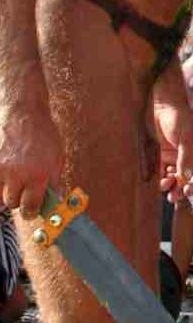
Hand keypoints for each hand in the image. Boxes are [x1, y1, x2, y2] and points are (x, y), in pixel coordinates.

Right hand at [0, 103, 62, 219]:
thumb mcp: (57, 157)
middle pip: (11, 203)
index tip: (30, 209)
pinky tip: (4, 171)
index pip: (30, 207)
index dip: (30, 210)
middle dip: (17, 198)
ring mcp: (0, 168)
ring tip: (11, 178)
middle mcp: (18, 173)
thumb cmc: (43, 134)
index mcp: (39, 174)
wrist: (23, 111)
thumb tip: (54, 202)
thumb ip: (54, 181)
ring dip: (4, 191)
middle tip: (21, 188)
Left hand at [155, 103, 192, 201]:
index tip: (187, 191)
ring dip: (171, 185)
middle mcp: (189, 158)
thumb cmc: (180, 118)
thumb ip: (186, 159)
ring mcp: (176, 157)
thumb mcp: (187, 139)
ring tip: (165, 186)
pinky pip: (163, 171)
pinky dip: (162, 178)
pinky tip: (160, 180)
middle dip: (181, 189)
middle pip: (188, 179)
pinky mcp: (163, 156)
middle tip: (174, 197)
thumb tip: (185, 178)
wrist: (163, 106)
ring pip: (175, 178)